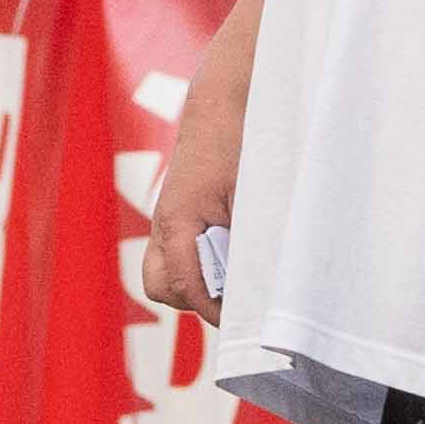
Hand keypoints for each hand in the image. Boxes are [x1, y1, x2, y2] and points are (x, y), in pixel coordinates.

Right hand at [139, 103, 236, 321]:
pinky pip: (175, 254)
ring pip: (163, 273)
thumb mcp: (253, 195)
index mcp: (178, 221)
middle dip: (193, 300)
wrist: (221, 104)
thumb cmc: (238, 143)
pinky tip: (230, 252)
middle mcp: (163, 225)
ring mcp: (166, 220)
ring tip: (232, 275)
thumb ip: (252, 240)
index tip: (241, 319)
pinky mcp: (176, 214)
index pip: (185, 284)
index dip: (212, 308)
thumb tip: (263, 282)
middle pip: (161, 287)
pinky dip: (198, 264)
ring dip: (194, 283)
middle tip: (233, 297)